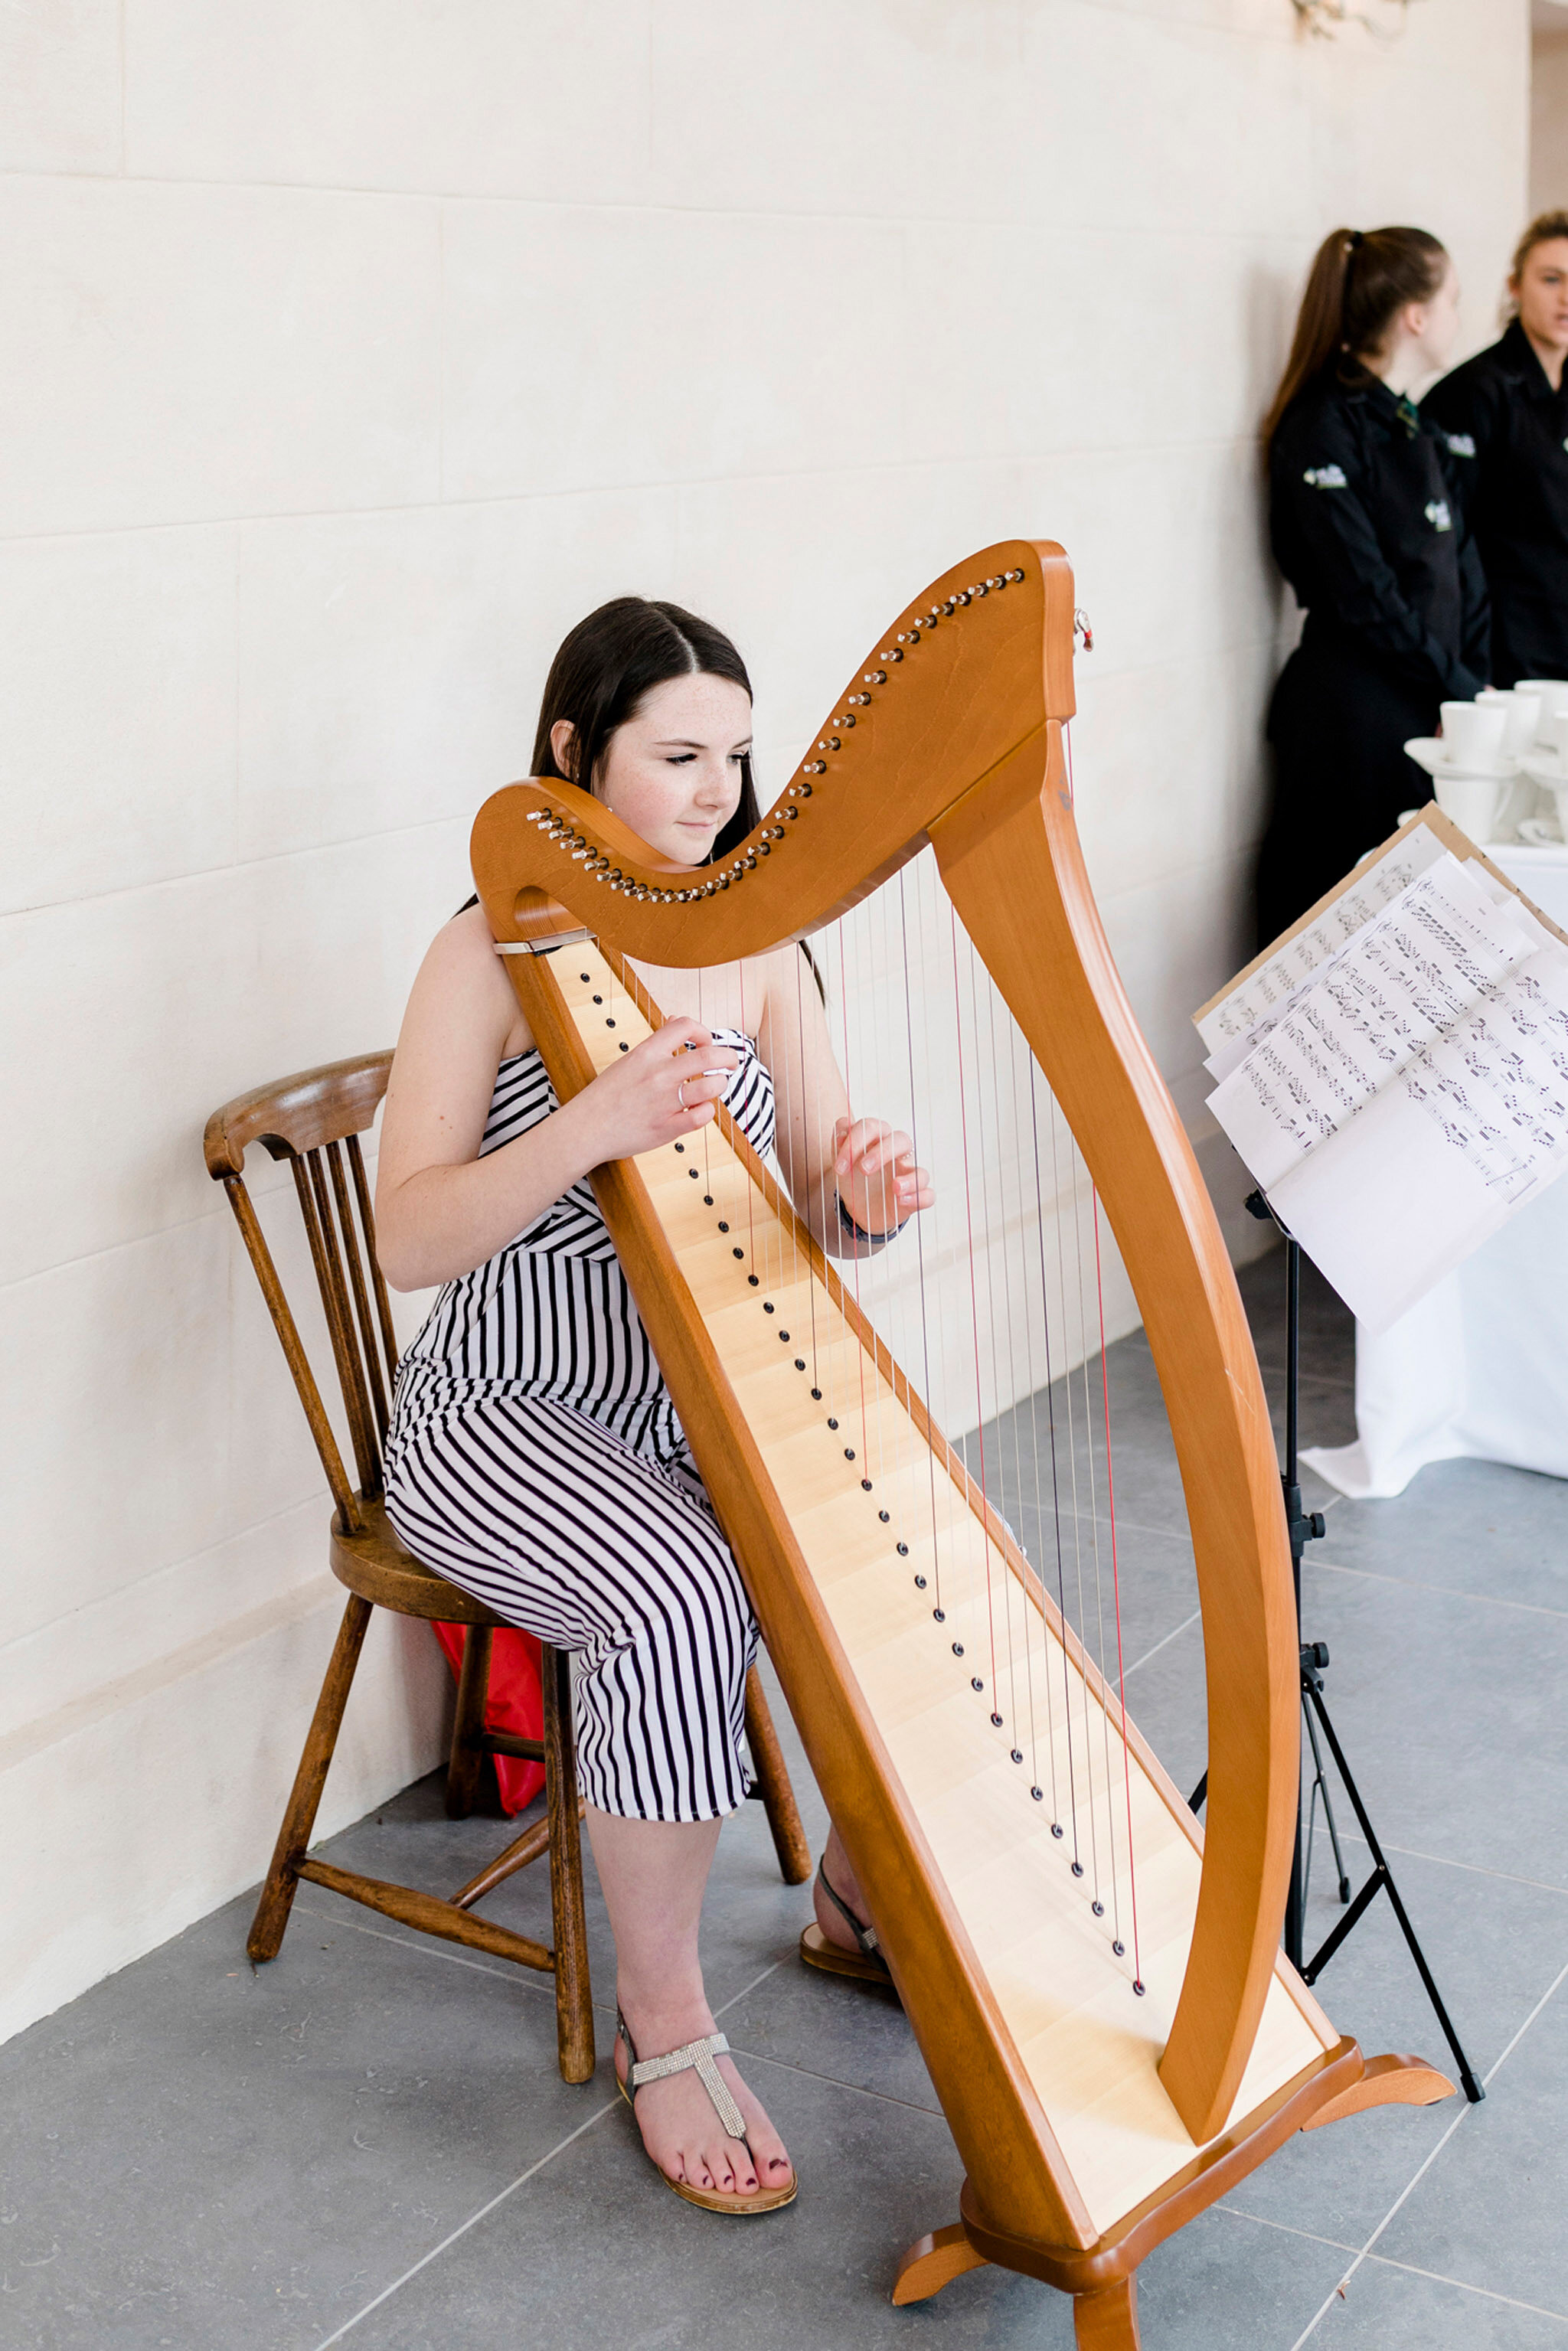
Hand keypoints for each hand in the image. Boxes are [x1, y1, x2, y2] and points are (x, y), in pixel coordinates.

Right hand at [578, 1019, 737, 1161]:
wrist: (585, 1128)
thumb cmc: (606, 1095)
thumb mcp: (630, 1059)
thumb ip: (657, 1042)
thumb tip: (676, 1019)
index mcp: (647, 1053)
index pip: (686, 1026)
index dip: (704, 1031)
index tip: (706, 1042)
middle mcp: (658, 1074)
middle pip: (710, 1055)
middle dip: (730, 1057)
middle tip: (732, 1062)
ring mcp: (664, 1102)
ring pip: (712, 1086)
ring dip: (720, 1084)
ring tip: (715, 1086)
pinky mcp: (667, 1128)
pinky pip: (702, 1117)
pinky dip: (707, 1111)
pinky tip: (700, 1109)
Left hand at [832, 1116, 932, 1237]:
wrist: (858, 1209)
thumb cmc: (854, 1178)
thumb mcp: (842, 1162)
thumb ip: (839, 1144)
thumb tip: (841, 1134)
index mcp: (878, 1139)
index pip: (872, 1127)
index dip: (855, 1142)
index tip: (839, 1167)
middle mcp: (897, 1154)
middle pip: (901, 1140)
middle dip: (881, 1153)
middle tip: (863, 1169)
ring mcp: (909, 1176)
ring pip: (921, 1171)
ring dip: (909, 1179)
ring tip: (895, 1187)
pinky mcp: (915, 1197)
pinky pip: (927, 1195)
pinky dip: (917, 1197)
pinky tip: (901, 1200)